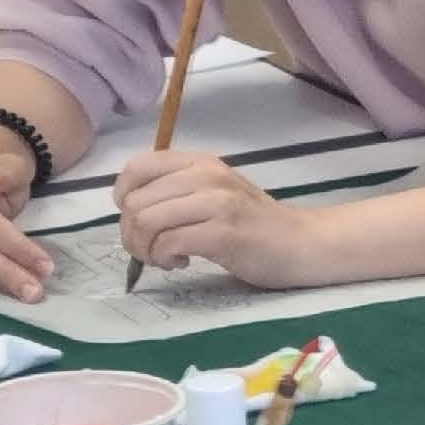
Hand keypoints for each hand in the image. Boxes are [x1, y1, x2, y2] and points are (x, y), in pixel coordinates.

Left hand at [104, 147, 317, 287]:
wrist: (301, 244)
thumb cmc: (253, 223)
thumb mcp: (213, 193)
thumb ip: (177, 190)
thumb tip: (130, 206)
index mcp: (199, 162)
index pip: (137, 167)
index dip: (124, 198)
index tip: (138, 221)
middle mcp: (206, 175)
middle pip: (136, 202)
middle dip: (131, 235)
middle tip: (151, 251)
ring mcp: (216, 202)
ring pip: (147, 222)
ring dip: (145, 249)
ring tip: (165, 258)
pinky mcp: (224, 233)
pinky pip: (169, 243)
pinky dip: (165, 259)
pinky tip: (182, 262)